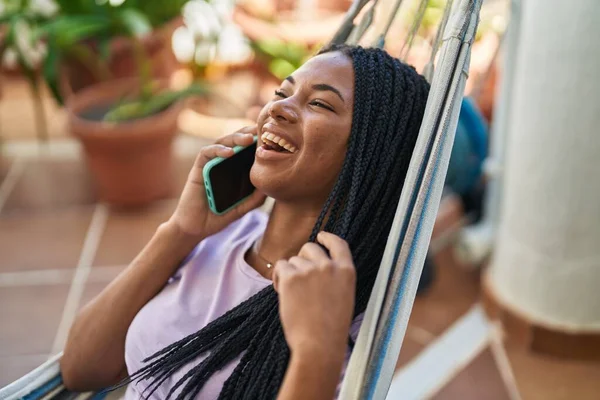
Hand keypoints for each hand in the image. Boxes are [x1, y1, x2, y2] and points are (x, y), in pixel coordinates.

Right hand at [167, 126, 265, 242]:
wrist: (195, 229)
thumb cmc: (217, 216)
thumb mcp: (241, 208)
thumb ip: (254, 200)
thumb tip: (269, 188)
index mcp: (233, 170)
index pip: (245, 149)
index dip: (256, 141)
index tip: (271, 137)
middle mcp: (221, 163)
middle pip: (234, 141)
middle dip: (247, 134)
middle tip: (261, 132)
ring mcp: (209, 165)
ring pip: (221, 143)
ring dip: (234, 139)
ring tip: (248, 139)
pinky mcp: (197, 169)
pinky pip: (206, 153)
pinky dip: (217, 150)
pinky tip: (229, 152)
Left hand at [273, 232, 355, 358]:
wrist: (319, 344)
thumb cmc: (331, 328)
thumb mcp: (343, 296)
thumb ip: (333, 277)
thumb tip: (314, 265)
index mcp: (346, 270)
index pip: (338, 243)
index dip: (327, 237)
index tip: (321, 236)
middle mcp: (329, 265)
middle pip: (310, 248)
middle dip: (302, 259)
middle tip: (300, 278)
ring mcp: (309, 270)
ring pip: (293, 260)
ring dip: (290, 273)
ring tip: (293, 294)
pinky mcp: (291, 276)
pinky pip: (280, 267)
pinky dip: (278, 278)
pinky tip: (282, 292)